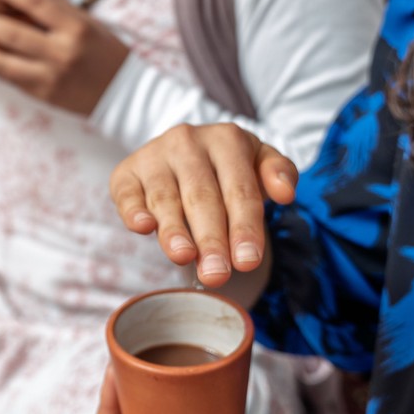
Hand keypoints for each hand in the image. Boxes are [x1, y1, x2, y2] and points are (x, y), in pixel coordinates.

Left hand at [0, 0, 129, 115]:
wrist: (122, 92)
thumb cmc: (103, 49)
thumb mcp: (84, 19)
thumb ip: (53, 1)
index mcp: (75, 27)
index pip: (35, 3)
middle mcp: (61, 52)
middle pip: (12, 32)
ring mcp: (49, 76)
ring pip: (3, 60)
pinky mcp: (41, 94)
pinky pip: (7, 77)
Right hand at [110, 123, 298, 286]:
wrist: (186, 153)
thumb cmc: (229, 168)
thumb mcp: (260, 162)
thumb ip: (280, 172)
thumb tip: (287, 193)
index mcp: (227, 139)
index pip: (240, 189)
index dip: (245, 227)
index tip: (248, 262)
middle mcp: (188, 142)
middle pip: (203, 197)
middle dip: (211, 239)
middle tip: (217, 274)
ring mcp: (154, 156)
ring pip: (166, 198)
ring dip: (174, 230)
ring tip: (184, 257)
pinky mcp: (126, 172)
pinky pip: (127, 192)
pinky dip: (133, 210)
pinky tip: (143, 227)